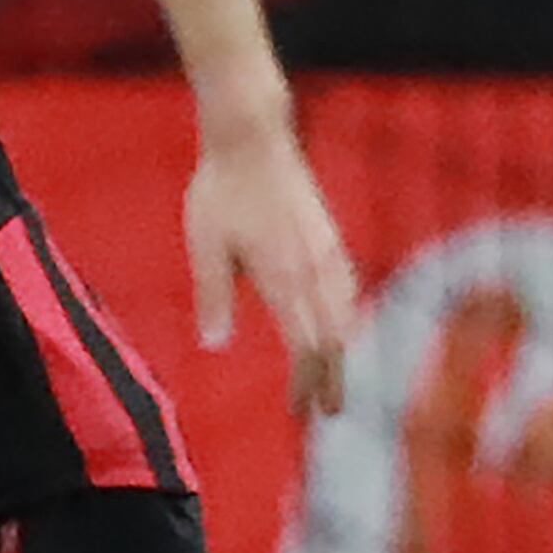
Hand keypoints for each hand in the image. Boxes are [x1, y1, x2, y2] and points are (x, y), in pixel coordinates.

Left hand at [185, 125, 360, 415]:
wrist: (253, 139)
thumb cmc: (221, 191)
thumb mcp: (205, 246)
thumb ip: (212, 297)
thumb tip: (216, 346)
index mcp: (285, 277)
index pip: (306, 347)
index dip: (306, 383)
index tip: (300, 413)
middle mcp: (316, 269)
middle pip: (335, 339)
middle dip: (332, 379)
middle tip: (327, 414)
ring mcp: (328, 252)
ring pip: (346, 315)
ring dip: (342, 352)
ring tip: (335, 381)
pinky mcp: (329, 237)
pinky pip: (347, 290)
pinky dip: (346, 319)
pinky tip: (339, 327)